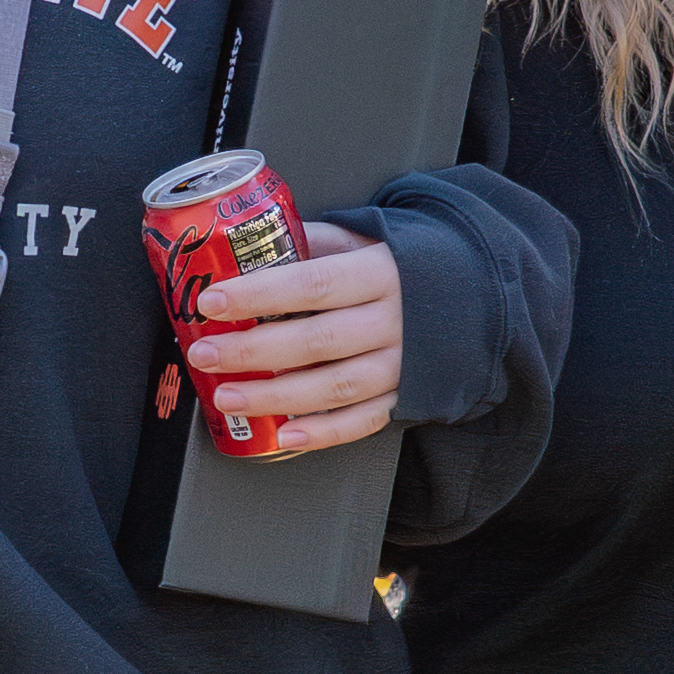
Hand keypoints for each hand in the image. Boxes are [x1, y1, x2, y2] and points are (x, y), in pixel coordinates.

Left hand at [174, 217, 407, 458]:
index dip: (259, 295)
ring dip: (275, 397)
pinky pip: (362, 421)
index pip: (312, 284)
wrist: (468, 295)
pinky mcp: (404, 395)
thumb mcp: (361, 239)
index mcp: (379, 274)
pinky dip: (322, 432)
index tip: (213, 301)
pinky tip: (284, 434)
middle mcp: (392, 321)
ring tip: (228, 396)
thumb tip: (248, 243)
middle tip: (205, 354)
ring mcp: (401, 364)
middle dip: (252, 352)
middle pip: (317, 341)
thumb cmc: (399, 265)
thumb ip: (310, 242)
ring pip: (334, 388)